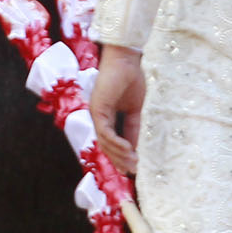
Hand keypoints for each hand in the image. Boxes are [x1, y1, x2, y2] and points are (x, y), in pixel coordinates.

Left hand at [90, 45, 145, 175]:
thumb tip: (135, 148)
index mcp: (106, 117)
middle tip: (132, 172)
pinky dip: (116, 143)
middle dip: (119, 160)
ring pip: (104, 142)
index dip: (120, 157)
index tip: (131, 169)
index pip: (110, 142)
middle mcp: (98, 117)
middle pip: (106, 146)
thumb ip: (133, 128)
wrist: (127, 60)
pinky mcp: (98, 109)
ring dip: (119, 154)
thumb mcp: (135, 110)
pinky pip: (105, 132)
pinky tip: (128, 150)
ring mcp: (96, 113)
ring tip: (133, 162)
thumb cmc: (131, 79)